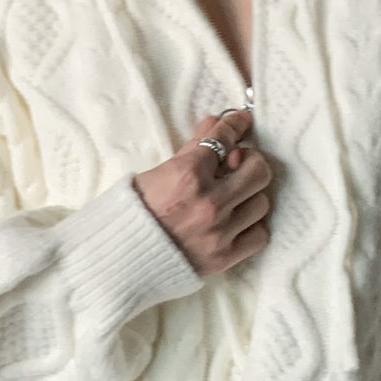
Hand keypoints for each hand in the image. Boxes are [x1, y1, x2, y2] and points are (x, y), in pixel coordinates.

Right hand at [133, 107, 272, 275]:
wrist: (119, 255)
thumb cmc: (136, 210)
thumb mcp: (158, 172)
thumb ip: (191, 148)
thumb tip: (213, 124)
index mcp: (188, 175)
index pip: (224, 139)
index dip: (235, 124)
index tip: (241, 122)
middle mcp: (208, 203)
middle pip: (258, 171)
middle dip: (251, 163)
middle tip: (239, 165)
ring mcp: (218, 233)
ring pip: (261, 203)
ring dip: (249, 196)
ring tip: (234, 197)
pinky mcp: (223, 258)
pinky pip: (259, 236)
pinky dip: (251, 227)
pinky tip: (236, 223)